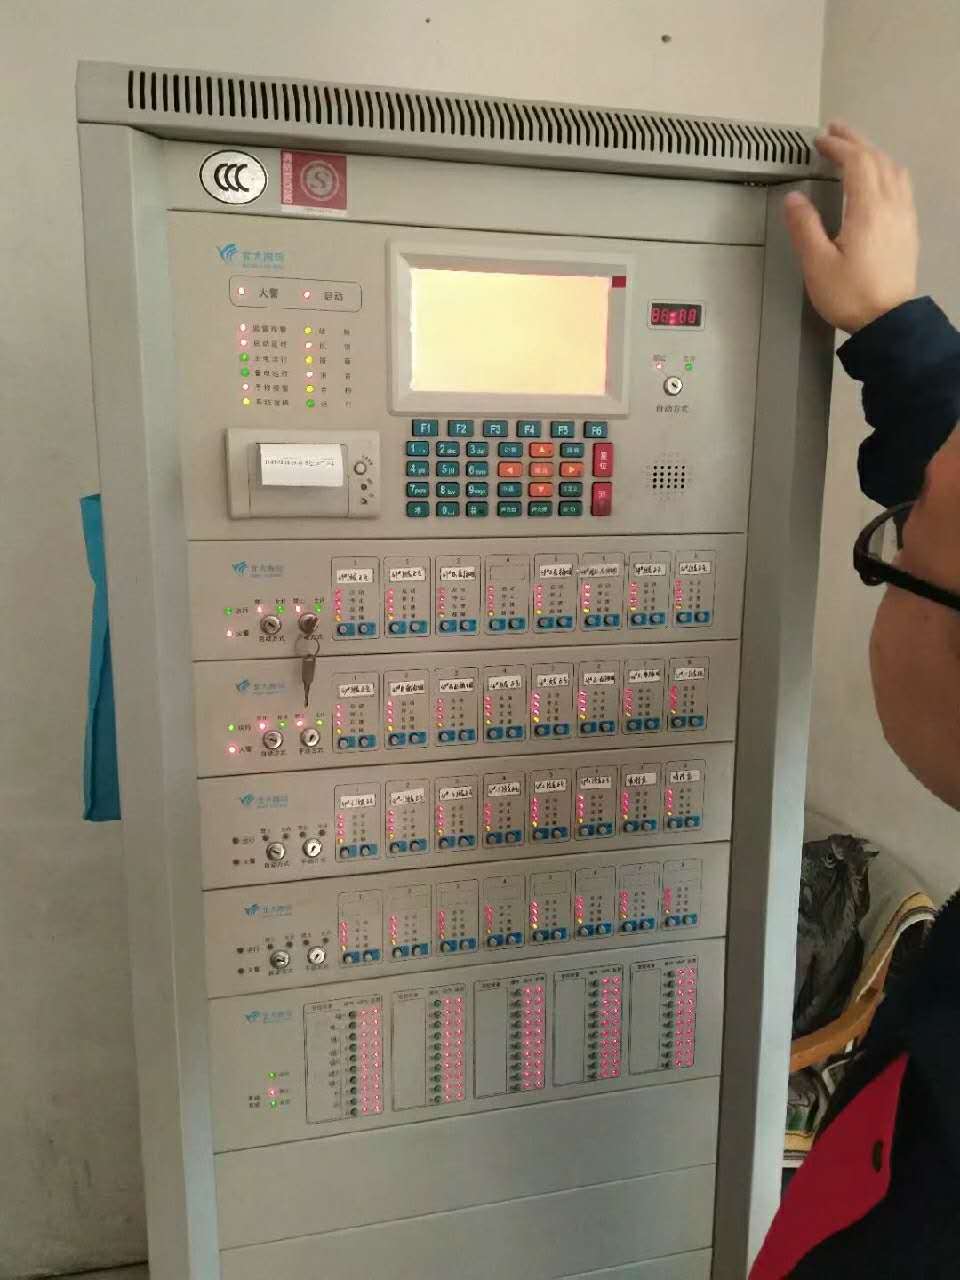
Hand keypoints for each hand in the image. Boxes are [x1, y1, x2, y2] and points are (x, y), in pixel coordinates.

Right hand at [783, 122, 918, 332]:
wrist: (888, 321)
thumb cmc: (851, 296)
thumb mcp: (817, 264)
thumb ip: (805, 227)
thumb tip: (794, 199)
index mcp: (868, 209)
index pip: (857, 161)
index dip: (838, 146)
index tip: (820, 141)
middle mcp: (891, 205)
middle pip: (877, 159)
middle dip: (855, 141)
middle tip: (835, 132)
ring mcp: (904, 216)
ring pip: (893, 169)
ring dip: (873, 153)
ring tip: (855, 149)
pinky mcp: (908, 229)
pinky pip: (901, 185)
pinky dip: (886, 170)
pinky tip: (878, 178)